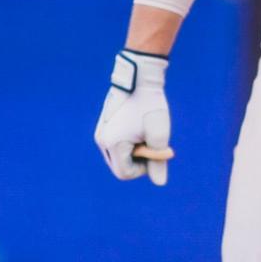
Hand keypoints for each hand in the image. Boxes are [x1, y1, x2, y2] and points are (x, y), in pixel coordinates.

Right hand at [95, 50, 170, 185]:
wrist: (139, 78)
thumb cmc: (151, 105)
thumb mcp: (159, 135)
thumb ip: (158, 161)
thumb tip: (160, 183)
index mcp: (113, 144)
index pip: (125, 174)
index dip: (144, 169)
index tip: (155, 151)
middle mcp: (101, 141)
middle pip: (120, 167)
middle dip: (138, 160)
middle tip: (152, 142)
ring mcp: (100, 134)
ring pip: (118, 157)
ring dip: (134, 152)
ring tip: (145, 133)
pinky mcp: (103, 128)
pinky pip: (116, 146)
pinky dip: (129, 143)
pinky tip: (139, 127)